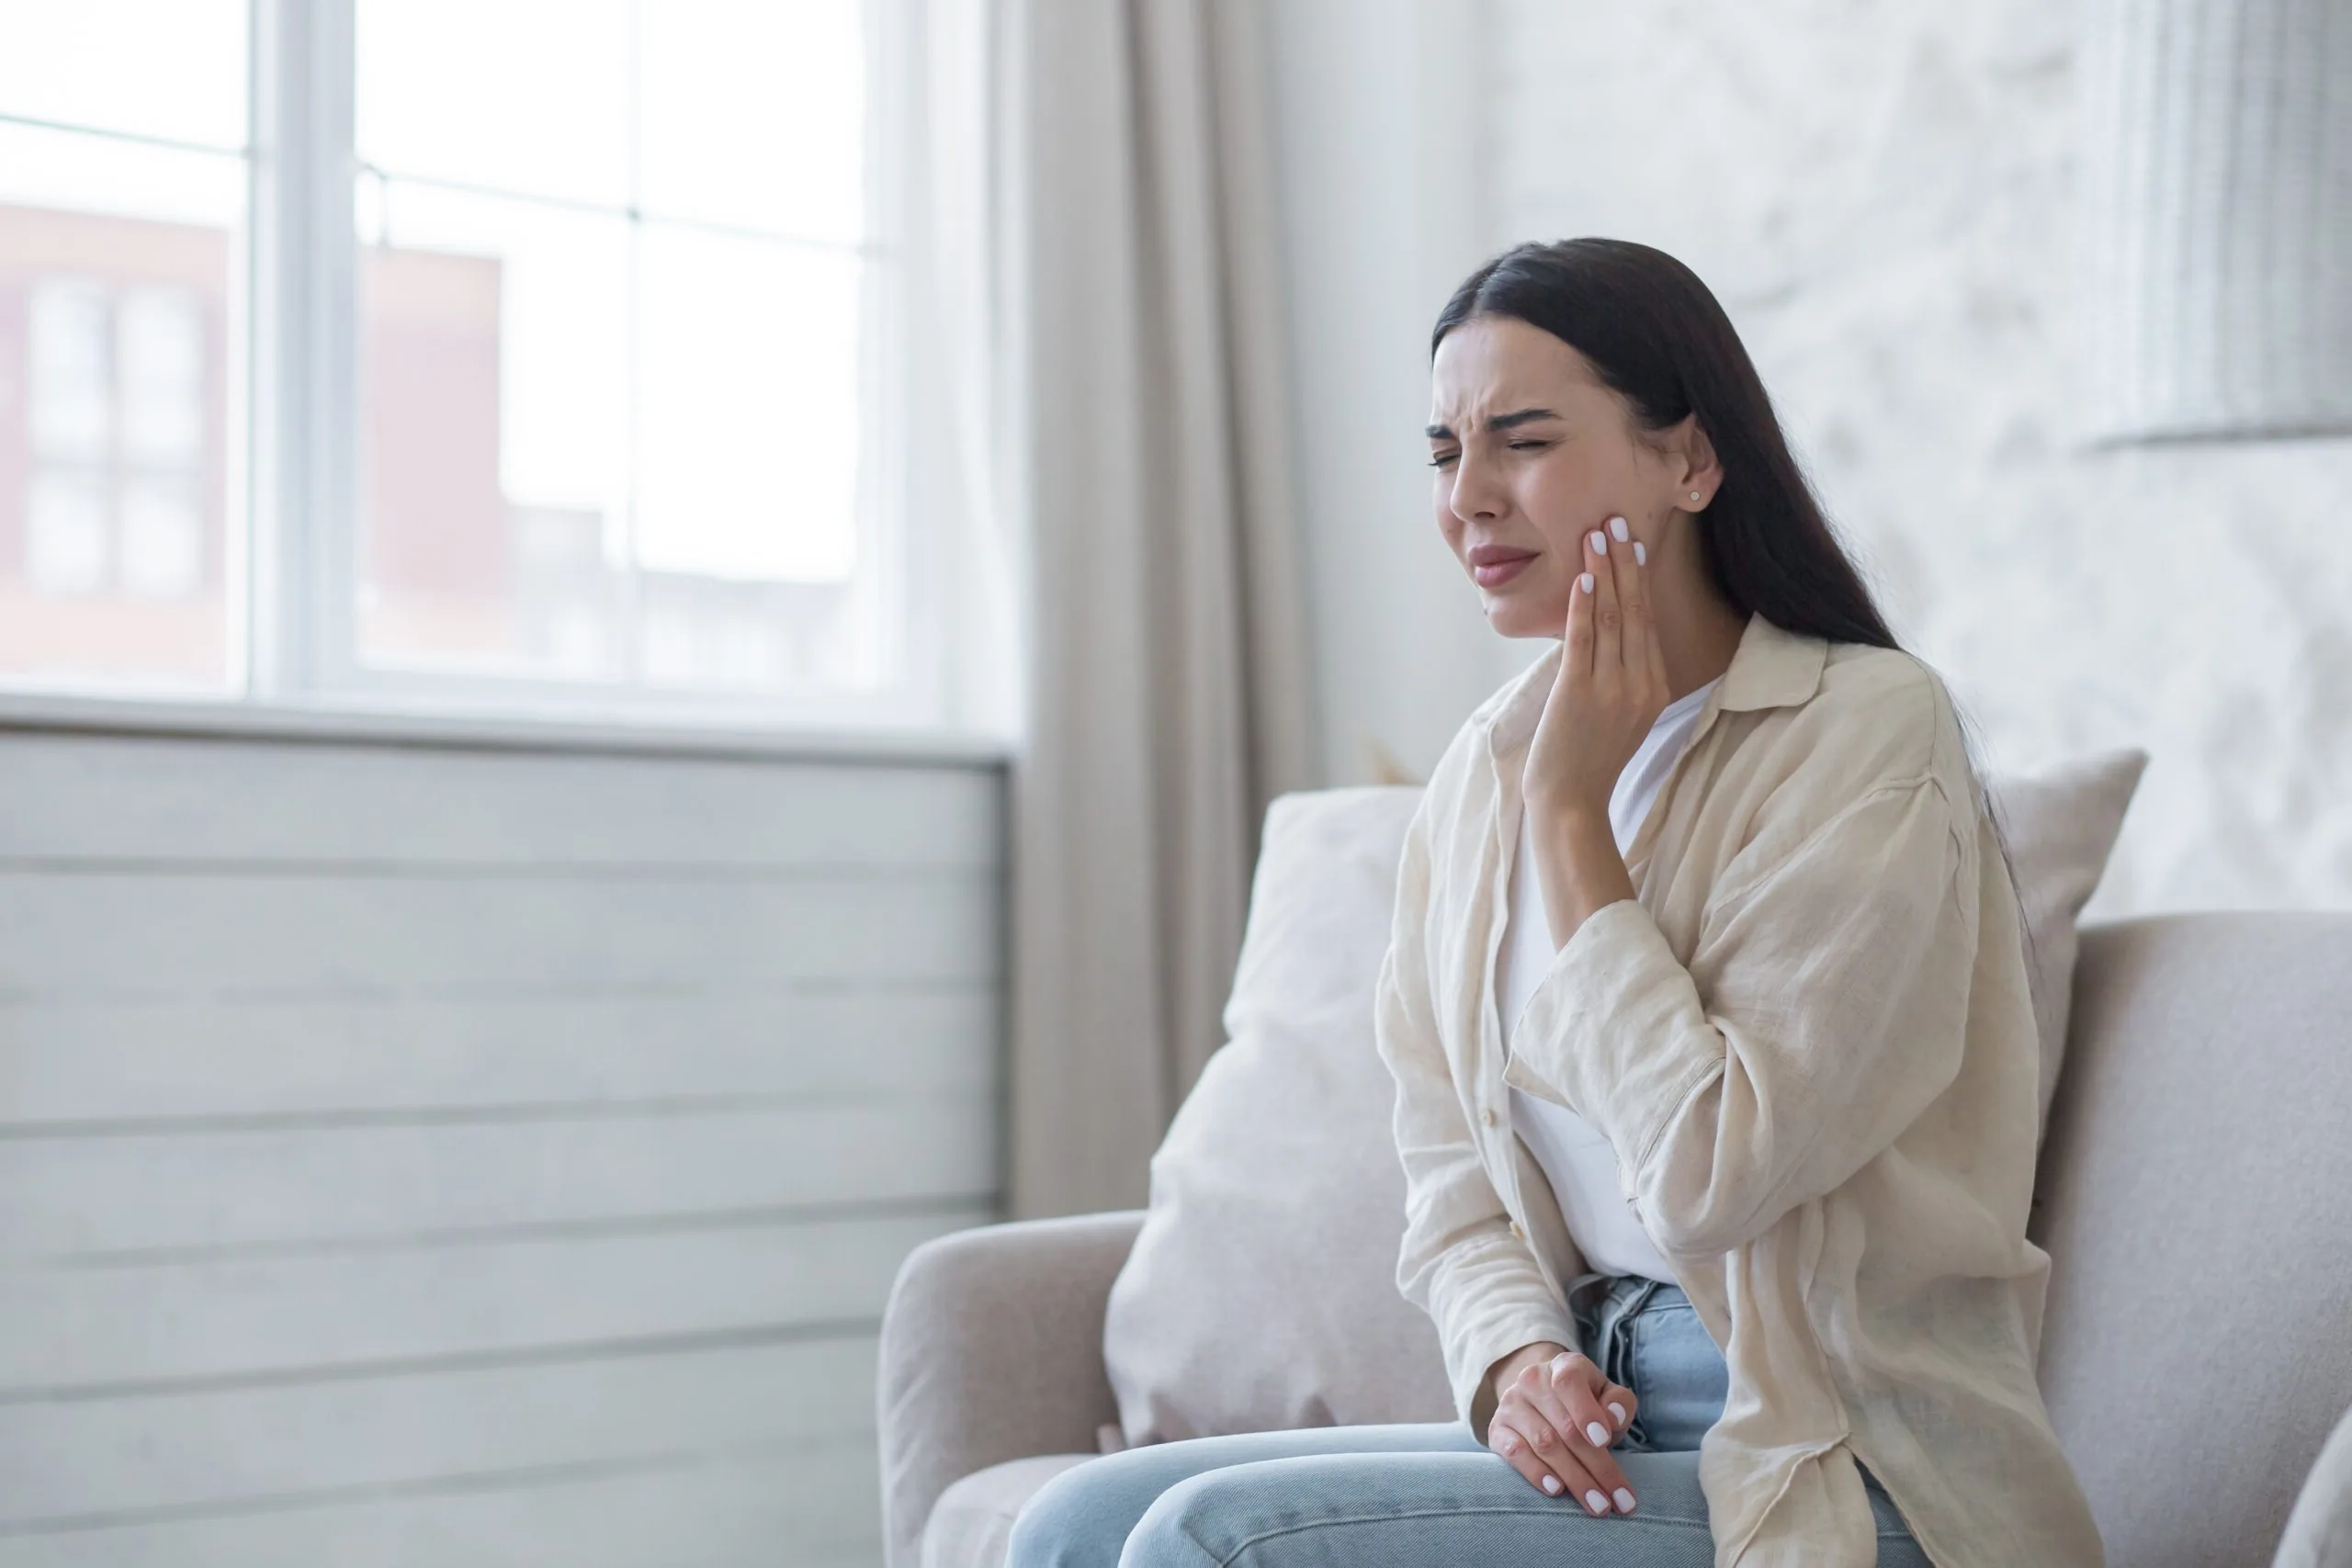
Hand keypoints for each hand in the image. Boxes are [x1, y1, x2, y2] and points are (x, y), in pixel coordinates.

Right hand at [1482, 1341, 1641, 1515]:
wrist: (1542, 1396)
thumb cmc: (1585, 1402)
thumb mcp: (1607, 1396)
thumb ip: (1619, 1403)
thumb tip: (1613, 1418)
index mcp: (1564, 1366)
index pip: (1569, 1382)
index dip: (1586, 1411)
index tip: (1603, 1440)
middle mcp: (1532, 1380)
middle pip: (1565, 1427)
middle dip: (1597, 1467)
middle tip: (1617, 1500)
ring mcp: (1511, 1404)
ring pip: (1544, 1444)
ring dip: (1574, 1479)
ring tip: (1597, 1505)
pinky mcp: (1497, 1429)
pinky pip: (1514, 1453)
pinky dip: (1536, 1473)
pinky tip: (1556, 1489)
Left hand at [1522, 516, 1668, 817]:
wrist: (1571, 803)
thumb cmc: (1589, 760)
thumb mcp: (1622, 716)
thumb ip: (1624, 678)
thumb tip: (1609, 633)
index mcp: (1655, 688)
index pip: (1648, 623)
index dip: (1639, 581)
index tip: (1632, 545)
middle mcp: (1640, 685)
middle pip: (1635, 611)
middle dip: (1625, 563)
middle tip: (1616, 521)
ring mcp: (1612, 689)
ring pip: (1611, 618)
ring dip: (1603, 573)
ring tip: (1597, 535)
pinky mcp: (1579, 693)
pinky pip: (1583, 640)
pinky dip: (1583, 605)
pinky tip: (1581, 577)